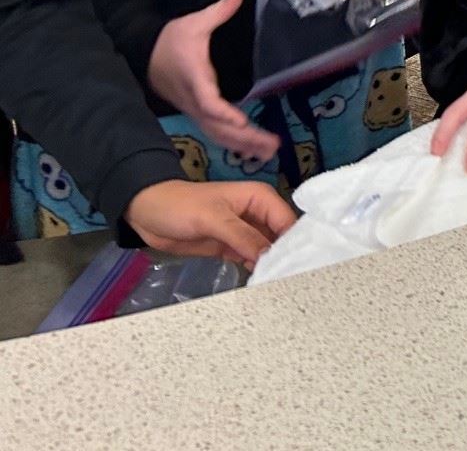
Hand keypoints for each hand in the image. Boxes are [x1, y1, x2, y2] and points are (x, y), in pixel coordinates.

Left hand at [126, 180, 296, 267]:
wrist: (146, 214)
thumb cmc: (181, 206)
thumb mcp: (213, 219)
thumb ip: (243, 237)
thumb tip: (271, 257)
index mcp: (260, 198)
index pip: (287, 221)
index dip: (296, 242)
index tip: (301, 266)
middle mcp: (257, 214)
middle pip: (281, 237)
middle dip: (286, 256)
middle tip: (294, 281)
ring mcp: (244, 232)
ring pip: (267, 250)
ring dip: (271, 265)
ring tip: (282, 286)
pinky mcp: (231, 247)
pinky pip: (251, 259)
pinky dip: (256, 269)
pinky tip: (261, 283)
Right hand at [148, 0, 279, 161]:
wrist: (144, 55)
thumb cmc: (171, 39)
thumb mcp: (194, 22)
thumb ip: (219, 10)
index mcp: (194, 79)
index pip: (207, 101)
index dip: (223, 112)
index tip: (240, 121)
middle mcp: (194, 100)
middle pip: (217, 125)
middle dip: (244, 137)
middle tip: (272, 145)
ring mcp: (194, 110)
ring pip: (217, 133)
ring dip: (243, 144)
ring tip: (271, 152)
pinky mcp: (196, 113)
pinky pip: (215, 132)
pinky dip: (234, 142)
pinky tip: (254, 150)